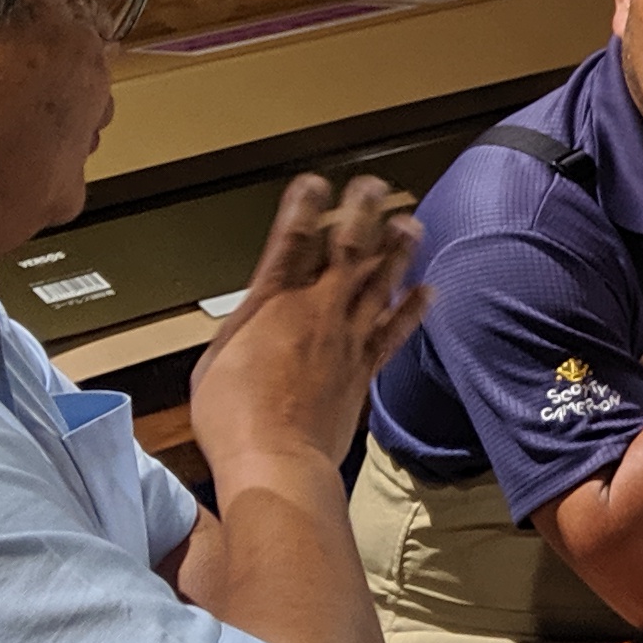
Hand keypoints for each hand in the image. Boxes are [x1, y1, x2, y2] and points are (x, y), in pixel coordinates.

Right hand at [190, 172, 429, 480]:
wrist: (277, 460)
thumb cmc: (232, 418)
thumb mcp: (213, 362)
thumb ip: (240, 331)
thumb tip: (250, 324)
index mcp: (271, 303)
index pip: (291, 240)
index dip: (305, 207)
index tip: (316, 182)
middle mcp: (317, 310)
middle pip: (346, 249)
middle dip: (361, 212)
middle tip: (374, 186)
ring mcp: (347, 337)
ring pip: (379, 281)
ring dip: (397, 249)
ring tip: (410, 222)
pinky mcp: (365, 368)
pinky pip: (397, 330)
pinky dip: (414, 308)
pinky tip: (429, 289)